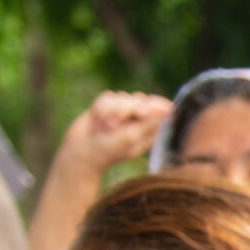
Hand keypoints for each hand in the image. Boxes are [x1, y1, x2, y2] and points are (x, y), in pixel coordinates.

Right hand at [55, 91, 175, 176]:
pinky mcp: (105, 107)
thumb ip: (149, 121)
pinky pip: (106, 97)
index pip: (160, 107)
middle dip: (126, 110)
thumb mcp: (132, 137)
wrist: (80, 153)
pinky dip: (100, 109)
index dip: (153, 104)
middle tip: (115, 125)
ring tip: (104, 129)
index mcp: (148, 128)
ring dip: (111, 112)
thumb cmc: (108, 150)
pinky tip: (96, 124)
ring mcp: (121, 112)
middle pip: (139, 98)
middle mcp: (137, 119)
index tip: (141, 112)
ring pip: (121, 97)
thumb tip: (170, 109)